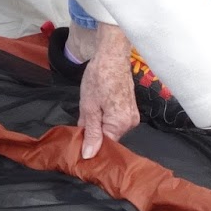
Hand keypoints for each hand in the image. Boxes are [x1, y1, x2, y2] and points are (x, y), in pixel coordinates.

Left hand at [78, 24, 138, 157]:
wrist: (112, 55)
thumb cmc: (99, 77)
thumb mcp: (89, 107)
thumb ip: (90, 133)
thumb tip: (88, 155)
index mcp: (121, 124)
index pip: (105, 146)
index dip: (90, 144)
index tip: (77, 143)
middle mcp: (131, 123)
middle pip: (109, 137)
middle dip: (93, 132)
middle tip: (80, 121)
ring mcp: (132, 116)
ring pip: (111, 128)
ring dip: (98, 124)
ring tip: (88, 109)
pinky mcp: (131, 109)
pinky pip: (115, 120)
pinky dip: (104, 117)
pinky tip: (97, 106)